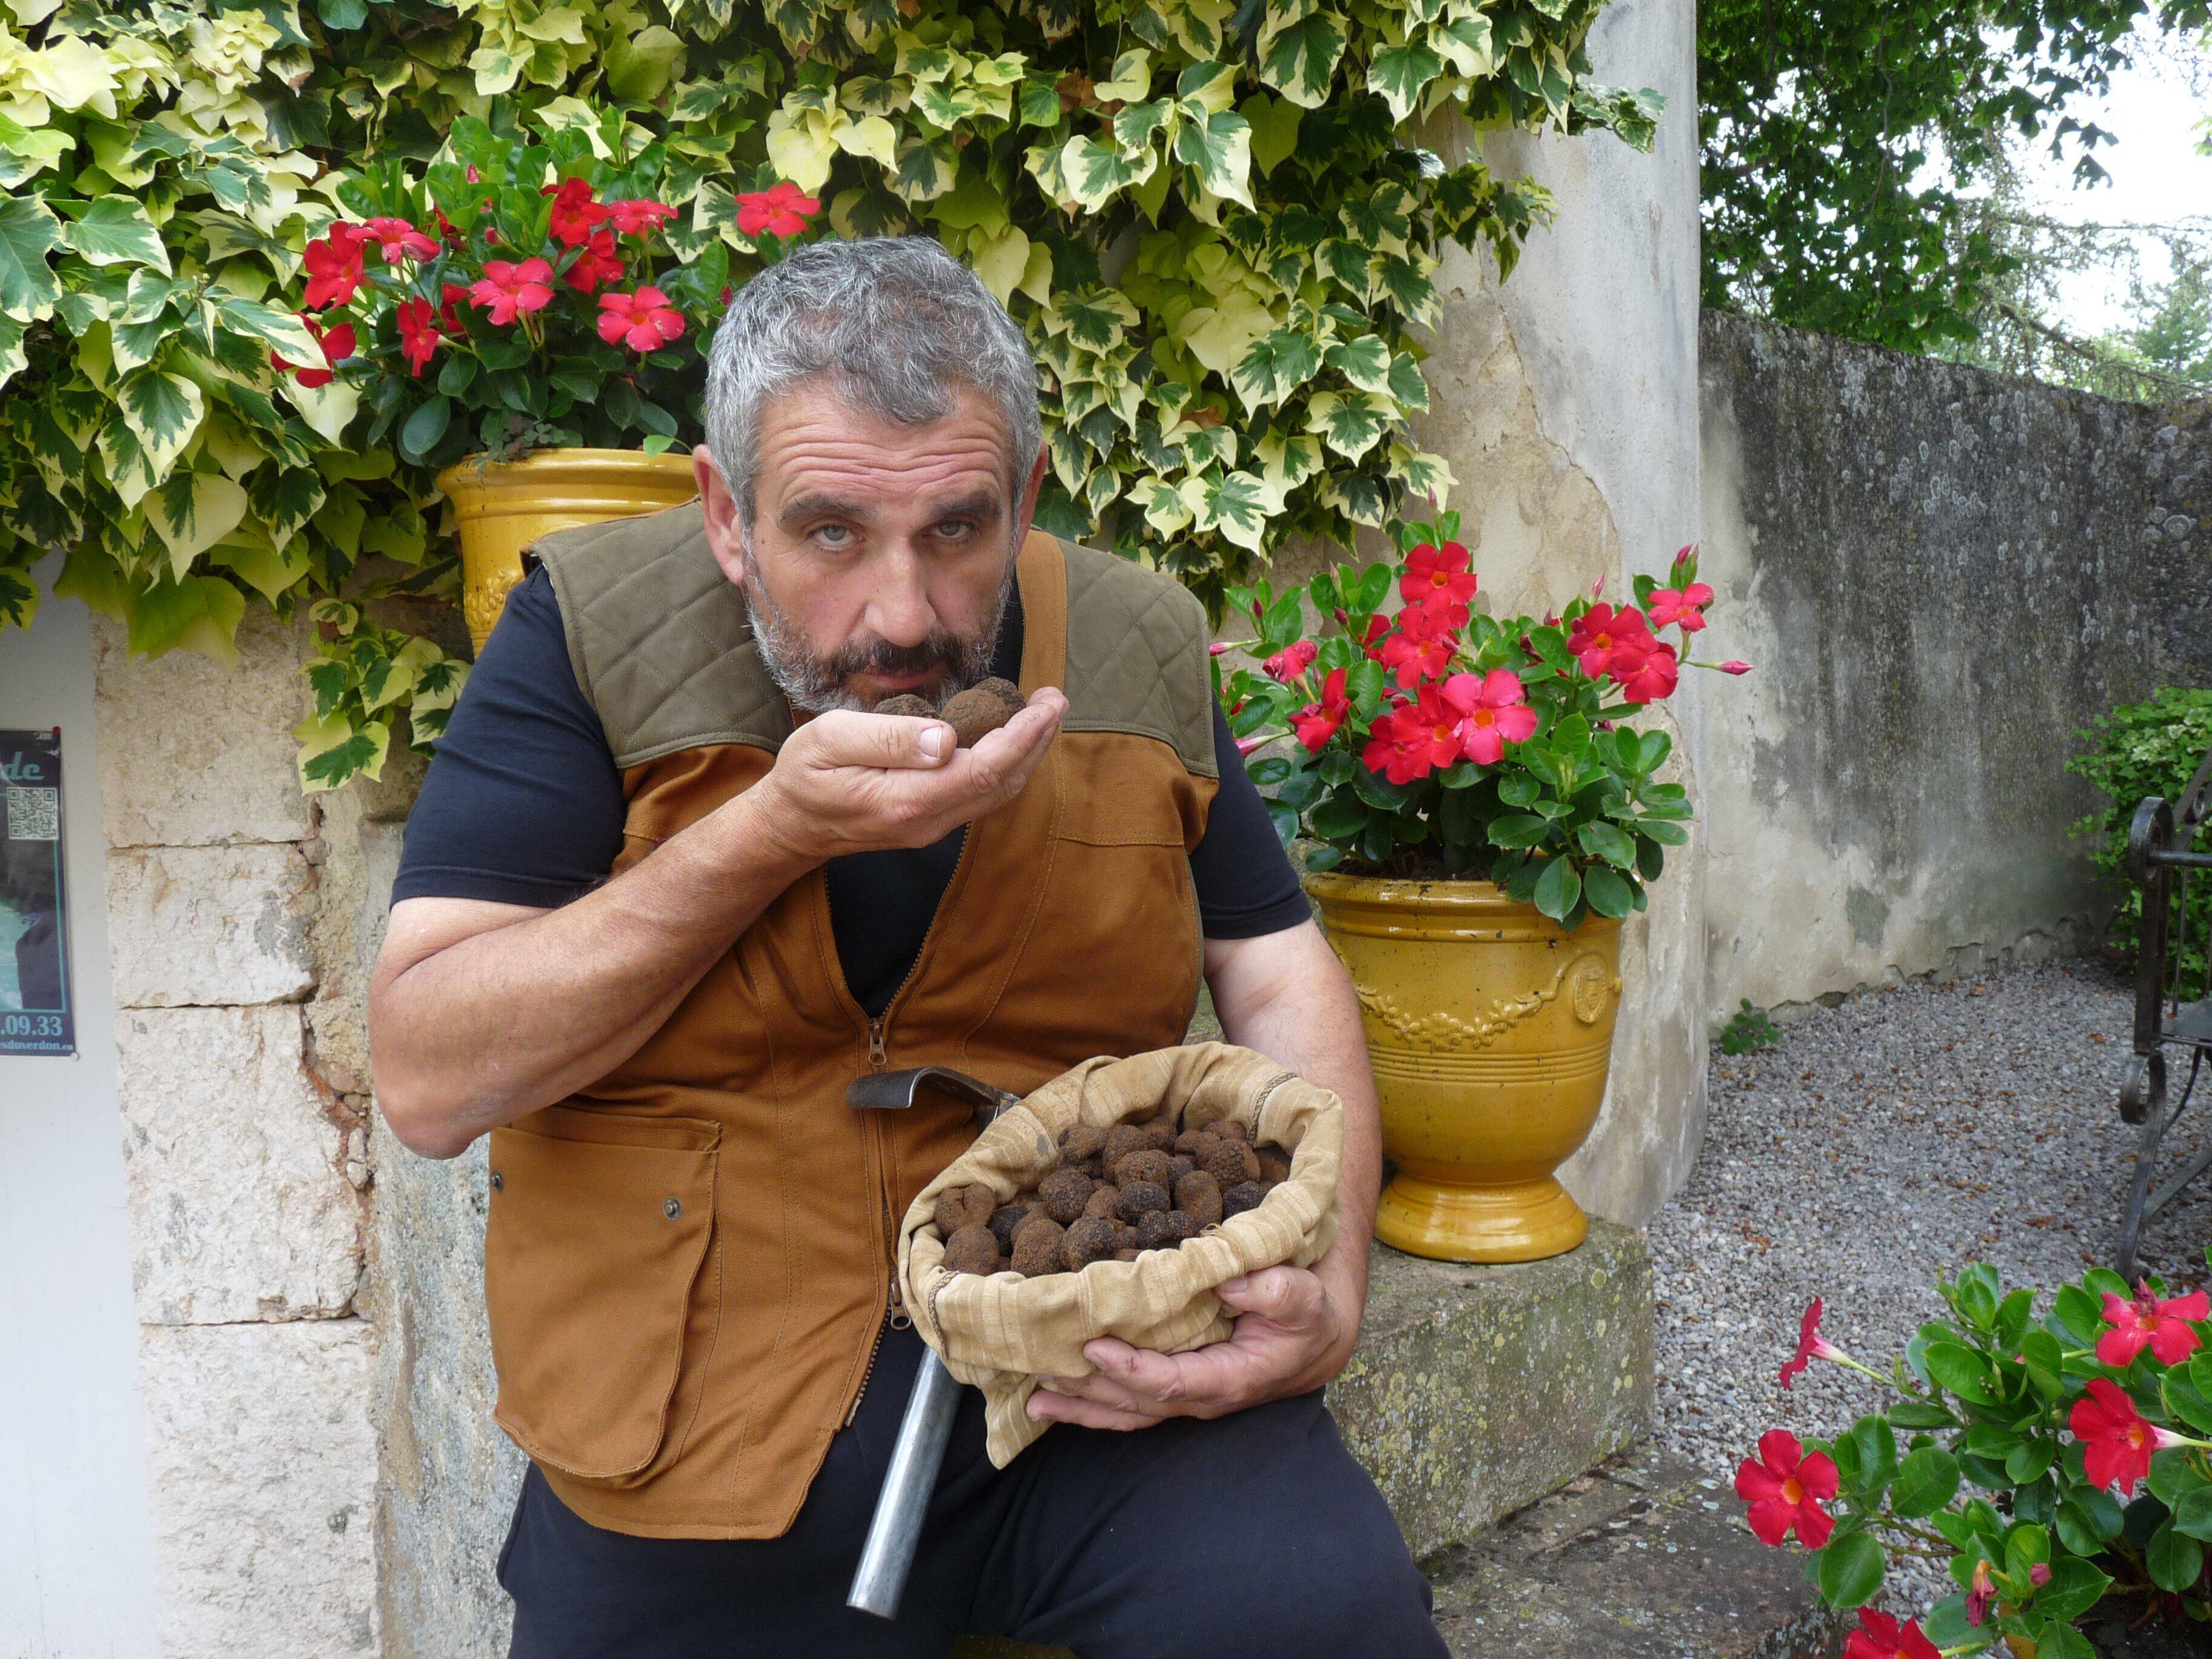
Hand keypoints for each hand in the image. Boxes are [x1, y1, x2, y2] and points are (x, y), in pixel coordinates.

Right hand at [749, 687, 1065, 862]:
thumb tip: (945, 739)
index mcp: (907, 800)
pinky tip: (1012, 736)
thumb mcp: (829, 741)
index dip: (1022, 736)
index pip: (984, 768)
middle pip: (1002, 782)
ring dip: (1027, 752)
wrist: (790, 825)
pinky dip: (1006, 763)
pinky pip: (982, 792)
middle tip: (1056, 698)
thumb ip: (887, 738)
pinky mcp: (932, 820)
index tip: (1044, 704)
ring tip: (1044, 713)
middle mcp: (930, 820)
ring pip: (997, 791)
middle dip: (1037, 740)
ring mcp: (934, 825)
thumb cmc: (804, 774)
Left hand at [1024, 1264, 1357, 1430]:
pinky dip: (1092, 1406)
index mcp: (1227, 1378)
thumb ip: (1273, 1291)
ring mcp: (1185, 1397)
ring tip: (1031, 1401)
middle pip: (1134, 1402)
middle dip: (1086, 1392)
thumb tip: (1231, 1283)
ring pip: (1125, 1412)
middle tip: (1038, 1372)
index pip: (1170, 1382)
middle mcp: (1200, 1397)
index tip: (1095, 1349)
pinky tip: (1056, 1402)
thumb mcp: (1303, 1296)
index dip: (1131, 1370)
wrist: (1315, 1340)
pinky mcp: (1175, 1389)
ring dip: (1079, 1408)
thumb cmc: (1307, 1314)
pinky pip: (1128, 1404)